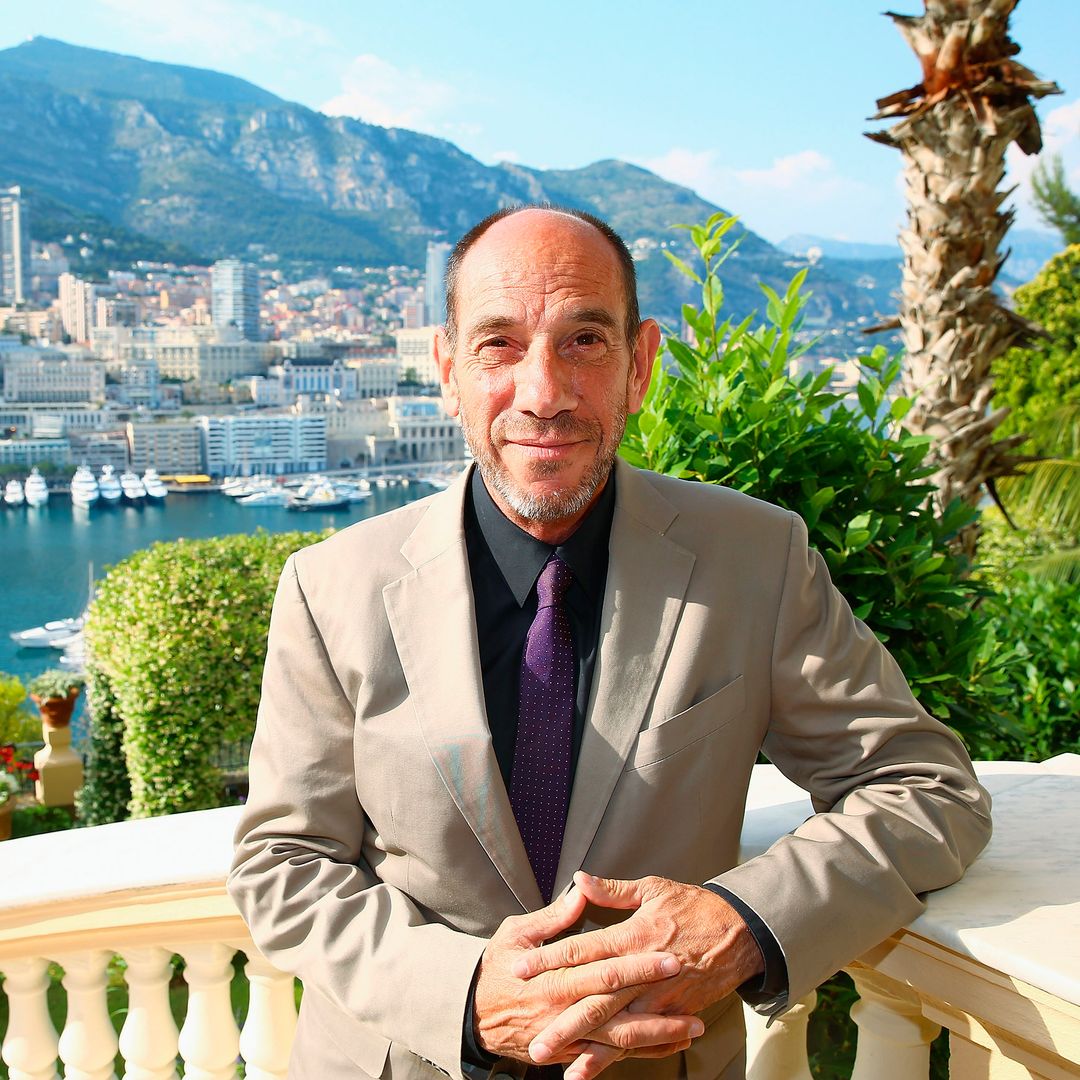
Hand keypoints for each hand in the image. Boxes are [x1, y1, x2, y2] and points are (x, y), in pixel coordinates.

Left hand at [513, 873, 763, 1077]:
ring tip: (557, 1063)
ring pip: (618, 1027)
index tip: (519, 968)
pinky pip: (641, 1040)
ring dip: (587, 1048)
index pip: (583, 949)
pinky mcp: (673, 1013)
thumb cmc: (693, 907)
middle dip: (564, 1022)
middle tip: (534, 1039)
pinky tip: (593, 1069)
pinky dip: (617, 1056)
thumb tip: (578, 881)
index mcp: (634, 936)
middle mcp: (643, 971)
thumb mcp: (653, 889)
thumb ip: (612, 890)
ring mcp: (660, 997)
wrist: (740, 933)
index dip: (550, 959)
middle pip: (597, 999)